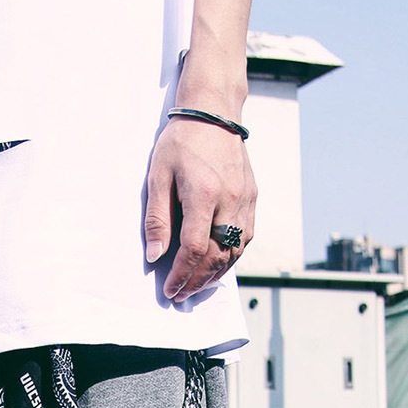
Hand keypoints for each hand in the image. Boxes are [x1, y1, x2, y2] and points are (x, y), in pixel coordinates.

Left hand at [143, 117, 256, 302]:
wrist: (214, 113)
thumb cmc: (181, 142)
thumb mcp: (158, 177)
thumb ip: (157, 218)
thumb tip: (156, 255)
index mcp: (204, 194)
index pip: (194, 249)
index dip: (181, 274)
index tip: (170, 289)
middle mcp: (230, 200)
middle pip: (217, 256)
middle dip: (197, 281)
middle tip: (181, 294)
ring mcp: (245, 200)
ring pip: (235, 251)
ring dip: (215, 274)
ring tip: (196, 285)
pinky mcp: (252, 197)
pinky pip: (246, 237)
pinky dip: (231, 257)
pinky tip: (216, 264)